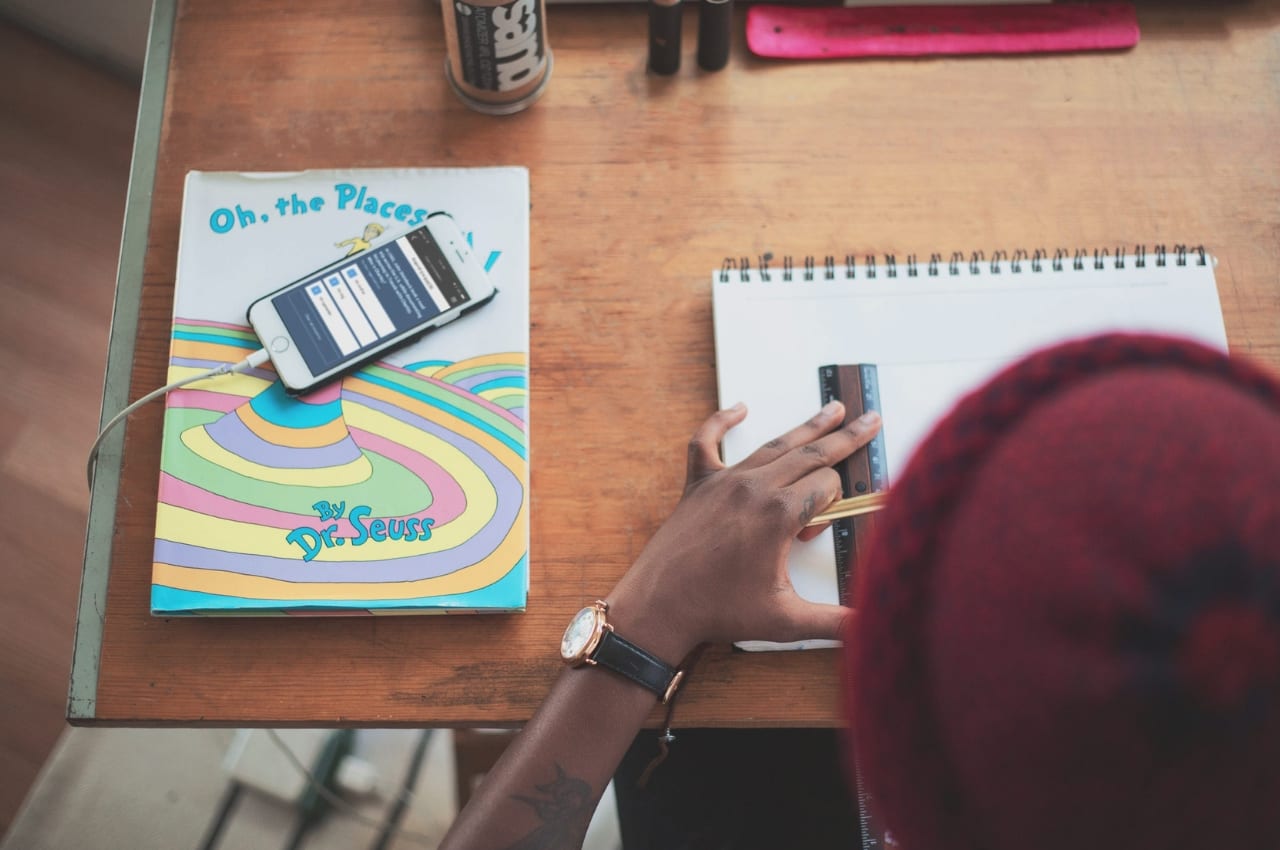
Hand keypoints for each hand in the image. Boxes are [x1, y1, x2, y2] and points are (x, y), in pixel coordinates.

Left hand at [606, 401, 881, 660]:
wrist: (659, 607)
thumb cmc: (719, 612)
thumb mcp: (785, 621)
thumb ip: (835, 623)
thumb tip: (873, 628)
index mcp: (778, 515)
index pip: (827, 488)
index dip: (834, 506)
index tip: (817, 531)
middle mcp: (754, 489)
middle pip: (811, 454)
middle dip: (846, 437)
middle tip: (871, 419)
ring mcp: (724, 482)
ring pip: (773, 445)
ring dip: (806, 426)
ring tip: (832, 408)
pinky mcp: (698, 484)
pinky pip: (707, 441)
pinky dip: (721, 421)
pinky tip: (739, 408)